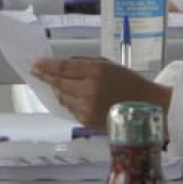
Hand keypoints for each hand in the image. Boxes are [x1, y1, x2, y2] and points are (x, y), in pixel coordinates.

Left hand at [31, 57, 170, 130]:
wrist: (146, 107)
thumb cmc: (128, 82)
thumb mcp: (108, 65)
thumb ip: (84, 63)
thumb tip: (60, 65)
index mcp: (96, 71)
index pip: (64, 67)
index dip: (47, 66)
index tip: (36, 63)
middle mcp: (89, 89)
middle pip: (59, 83)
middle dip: (46, 77)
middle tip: (36, 72)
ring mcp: (86, 106)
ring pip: (62, 97)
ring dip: (58, 91)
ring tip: (59, 85)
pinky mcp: (87, 120)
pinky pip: (70, 109)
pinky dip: (69, 102)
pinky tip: (76, 98)